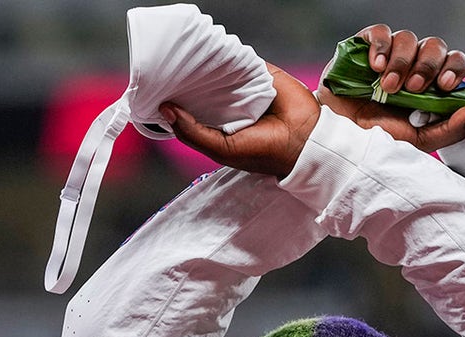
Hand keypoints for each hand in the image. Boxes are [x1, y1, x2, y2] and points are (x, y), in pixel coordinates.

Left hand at [159, 64, 319, 177]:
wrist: (304, 141)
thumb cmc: (263, 151)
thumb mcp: (221, 149)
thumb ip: (193, 133)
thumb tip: (167, 109)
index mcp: (219, 125)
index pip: (192, 108)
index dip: (176, 101)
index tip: (160, 92)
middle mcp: (230, 106)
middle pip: (202, 88)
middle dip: (187, 83)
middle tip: (169, 74)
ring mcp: (244, 88)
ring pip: (218, 72)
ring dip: (205, 68)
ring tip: (186, 63)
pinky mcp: (260, 74)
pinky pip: (240, 61)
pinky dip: (227, 58)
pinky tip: (212, 57)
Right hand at [318, 25, 464, 152]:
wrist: (336, 137)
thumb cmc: (376, 138)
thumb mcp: (416, 141)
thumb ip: (448, 129)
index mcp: (430, 84)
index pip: (453, 63)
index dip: (453, 69)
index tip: (445, 86)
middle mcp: (412, 65)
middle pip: (435, 46)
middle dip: (427, 66)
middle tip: (413, 88)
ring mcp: (389, 54)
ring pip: (409, 38)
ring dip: (401, 62)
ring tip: (388, 86)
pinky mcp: (365, 45)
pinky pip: (381, 32)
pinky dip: (381, 47)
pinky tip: (375, 67)